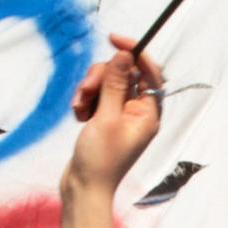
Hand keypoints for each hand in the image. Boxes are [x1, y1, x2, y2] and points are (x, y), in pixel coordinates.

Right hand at [63, 33, 163, 197]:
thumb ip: (115, 84)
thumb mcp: (106, 117)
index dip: (134, 52)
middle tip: (86, 90)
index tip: (113, 39)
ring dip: (89, 89)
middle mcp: (138, 112)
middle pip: (124, 74)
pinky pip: (96, 96)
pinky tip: (77, 115)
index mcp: (148, 113)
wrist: (83, 188)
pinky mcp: (105, 119)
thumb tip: (125, 55)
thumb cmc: (100, 160)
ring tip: (79, 108)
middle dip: (101, 76)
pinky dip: (85, 100)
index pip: (150, 72)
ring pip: (106, 83)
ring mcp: (121, 115)